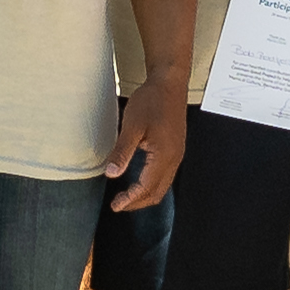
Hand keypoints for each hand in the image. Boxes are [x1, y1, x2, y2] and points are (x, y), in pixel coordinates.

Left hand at [104, 86, 191, 218]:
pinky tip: (138, 179)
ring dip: (144, 194)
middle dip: (138, 202)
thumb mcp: (132, 126)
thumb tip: (112, 173)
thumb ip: (122, 151)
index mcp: (164, 155)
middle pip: (158, 192)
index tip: (115, 205)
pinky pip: (165, 175)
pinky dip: (151, 183)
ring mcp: (177, 154)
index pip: (147, 187)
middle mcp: (174, 158)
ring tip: (126, 195)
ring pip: (162, 185)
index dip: (131, 200)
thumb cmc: (152, 101)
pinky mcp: (175, 149)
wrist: (169, 83)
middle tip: (119, 204)